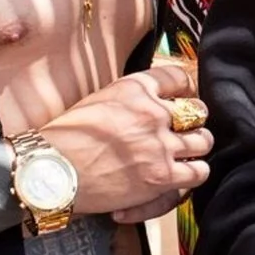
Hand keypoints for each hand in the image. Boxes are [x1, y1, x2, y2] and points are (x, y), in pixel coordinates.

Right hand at [38, 61, 211, 215]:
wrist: (51, 173)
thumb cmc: (64, 140)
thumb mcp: (98, 101)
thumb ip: (128, 101)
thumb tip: (147, 104)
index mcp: (135, 88)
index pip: (178, 78)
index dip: (185, 89)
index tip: (184, 97)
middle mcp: (153, 112)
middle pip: (196, 111)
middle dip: (193, 120)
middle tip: (185, 129)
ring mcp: (161, 145)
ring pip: (203, 141)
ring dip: (196, 146)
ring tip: (188, 152)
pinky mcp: (162, 176)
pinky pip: (199, 172)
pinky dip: (194, 173)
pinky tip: (185, 174)